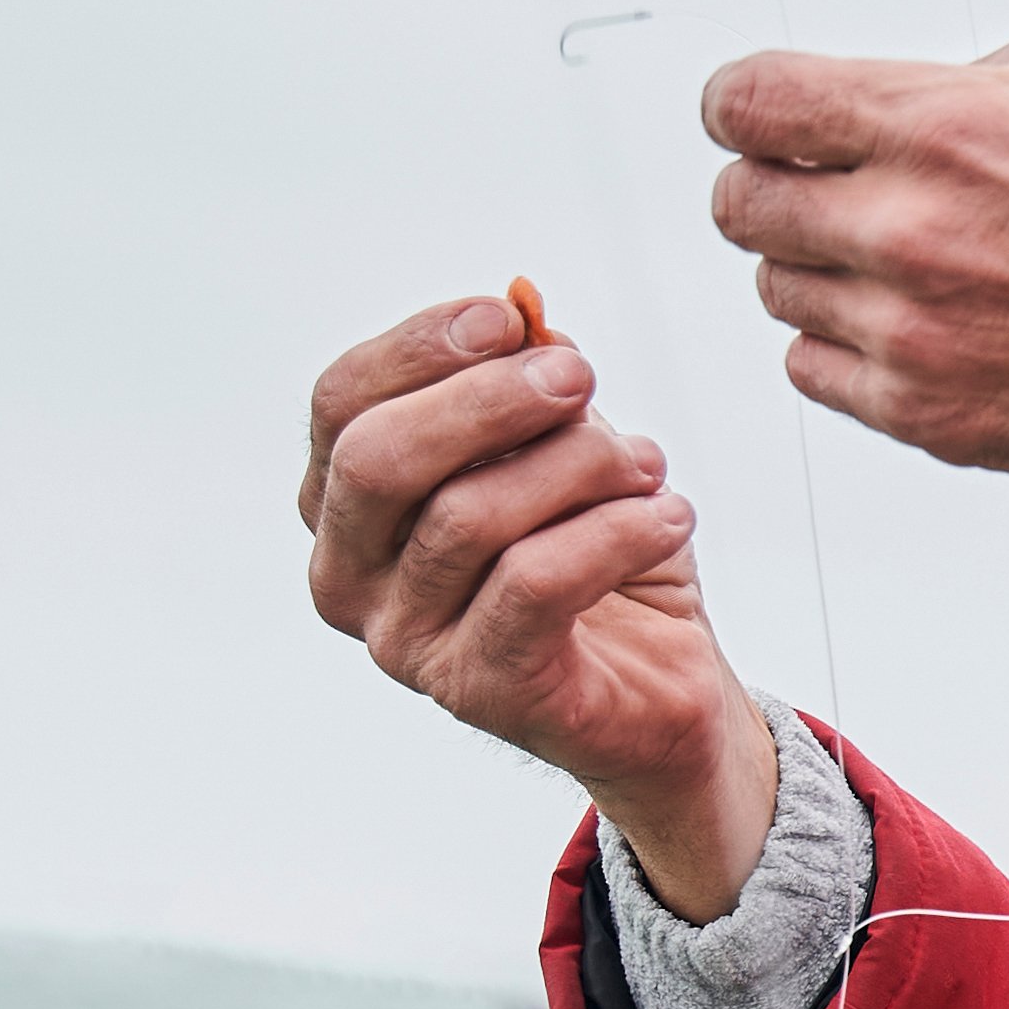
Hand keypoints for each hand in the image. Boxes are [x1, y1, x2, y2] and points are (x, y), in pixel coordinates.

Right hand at [300, 296, 778, 912]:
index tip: (507, 317)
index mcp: (345, 508)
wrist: (659, 689)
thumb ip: (528, 384)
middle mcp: (351, 580)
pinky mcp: (482, 692)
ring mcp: (409, 645)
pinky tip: (668, 514)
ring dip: (577, 466)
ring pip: (468, 517)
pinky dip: (615, 531)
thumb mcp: (560, 450)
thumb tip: (525, 319)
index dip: (418, 348)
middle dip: (486, 400)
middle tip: (579, 380)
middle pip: (378, 460)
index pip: (340, 405)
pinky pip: (535, 583)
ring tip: (648, 465)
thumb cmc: (595, 561)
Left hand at [703, 18, 1008, 591]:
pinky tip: (924, 323)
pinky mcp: (927, 414)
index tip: (760, 117)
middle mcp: (910, 229)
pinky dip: (851, 347)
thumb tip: (883, 89)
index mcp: (940, 125)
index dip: (745, 106)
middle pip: (742, 203)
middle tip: (832, 189)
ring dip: (825, 270)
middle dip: (780, 187)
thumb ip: (961, 66)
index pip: (747, 103)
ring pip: (779, 292)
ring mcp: (912, 332)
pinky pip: (816, 372)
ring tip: (910, 262)